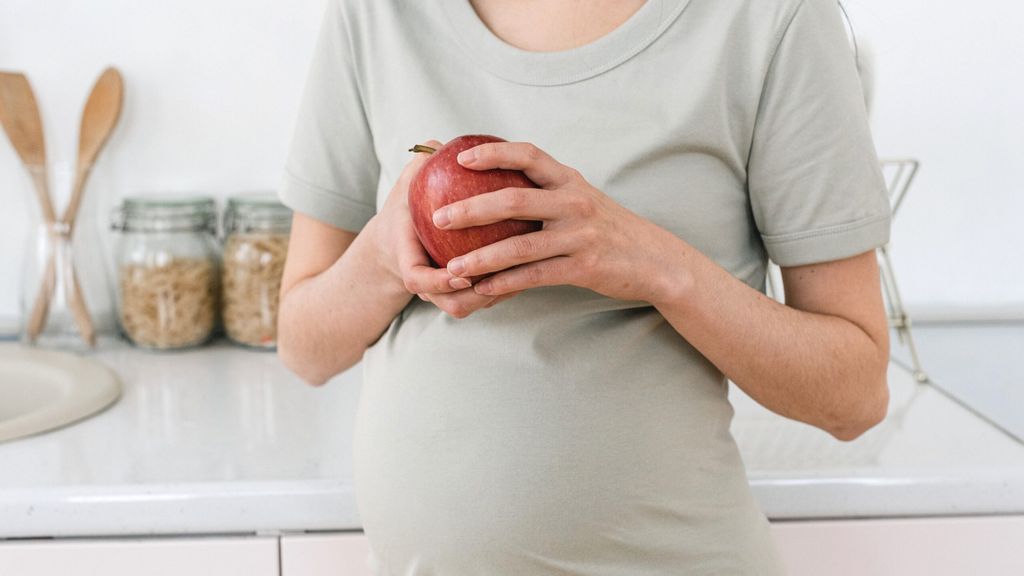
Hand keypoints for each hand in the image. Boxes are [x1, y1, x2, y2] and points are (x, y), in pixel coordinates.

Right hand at [371, 140, 511, 317]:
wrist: (400, 239)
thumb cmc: (408, 206)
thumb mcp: (407, 184)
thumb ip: (420, 164)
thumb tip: (438, 143)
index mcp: (407, 258)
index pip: (416, 279)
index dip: (438, 281)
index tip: (461, 273)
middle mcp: (427, 283)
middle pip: (452, 304)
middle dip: (477, 296)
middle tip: (505, 274)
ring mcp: (444, 294)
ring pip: (471, 306)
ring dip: (497, 294)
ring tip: (525, 271)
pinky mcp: (461, 296)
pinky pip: (484, 300)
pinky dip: (503, 290)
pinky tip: (531, 267)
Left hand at [433, 141, 686, 304]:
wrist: (654, 260)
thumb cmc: (609, 230)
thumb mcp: (582, 200)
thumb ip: (547, 193)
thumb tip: (496, 189)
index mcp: (570, 181)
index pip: (528, 155)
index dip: (493, 153)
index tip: (460, 158)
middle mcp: (573, 203)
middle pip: (513, 199)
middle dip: (471, 207)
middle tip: (438, 217)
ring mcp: (579, 235)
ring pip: (519, 245)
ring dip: (481, 258)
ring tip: (452, 267)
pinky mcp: (583, 266)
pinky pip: (534, 275)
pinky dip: (505, 283)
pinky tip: (482, 289)